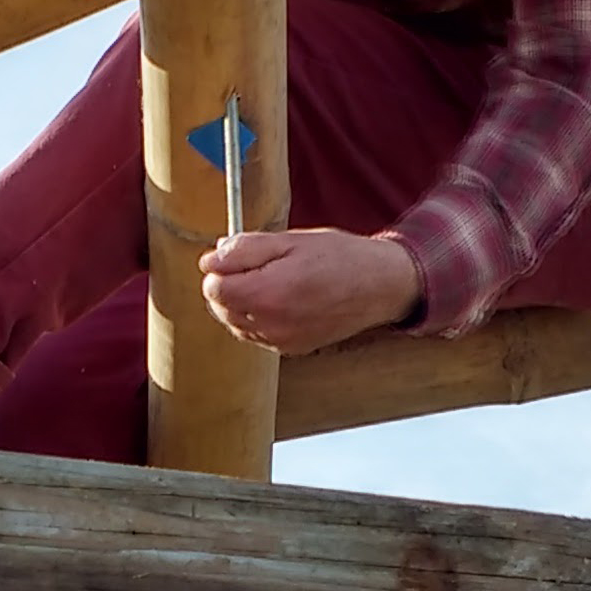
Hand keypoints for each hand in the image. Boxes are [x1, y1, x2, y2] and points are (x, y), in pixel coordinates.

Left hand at [197, 228, 421, 356]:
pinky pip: (256, 334)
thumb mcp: (290, 241)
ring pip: (235, 324)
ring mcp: (281, 342)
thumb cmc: (339, 258)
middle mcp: (271, 326)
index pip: (213, 288)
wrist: (380, 286)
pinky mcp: (291, 349)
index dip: (219, 267)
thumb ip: (245, 249)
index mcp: (268, 294)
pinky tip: (281, 298)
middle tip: (258, 264)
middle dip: (228, 285)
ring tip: (273, 279)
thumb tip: (210, 258)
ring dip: (241, 302)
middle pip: (220, 308)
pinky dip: (258, 317)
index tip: (238, 255)